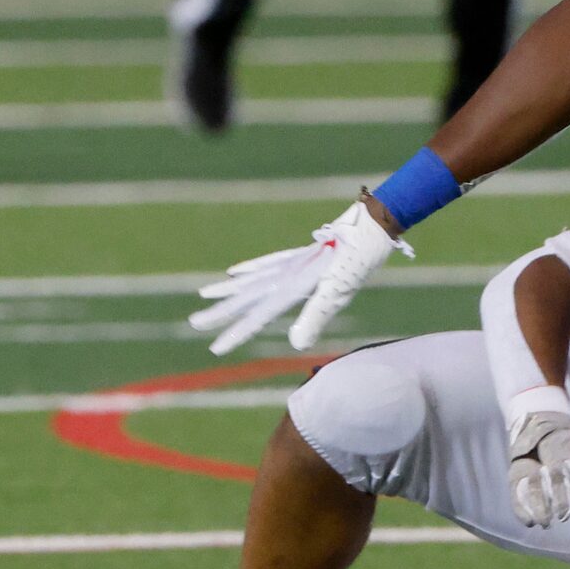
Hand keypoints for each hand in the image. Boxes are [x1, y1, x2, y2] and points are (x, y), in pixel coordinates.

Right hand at [188, 199, 410, 355]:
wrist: (375, 219)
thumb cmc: (361, 256)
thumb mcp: (340, 290)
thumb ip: (316, 315)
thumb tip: (295, 344)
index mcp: (293, 284)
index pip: (258, 315)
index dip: (236, 333)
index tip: (214, 349)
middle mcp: (287, 272)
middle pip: (247, 296)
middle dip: (221, 313)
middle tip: (194, 323)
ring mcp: (294, 261)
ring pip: (252, 279)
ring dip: (229, 291)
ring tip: (205, 295)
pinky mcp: (304, 255)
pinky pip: (268, 263)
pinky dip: (250, 269)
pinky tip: (236, 272)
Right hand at [508, 409, 569, 527]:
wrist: (548, 430)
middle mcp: (557, 454)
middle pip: (558, 475)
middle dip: (561, 496)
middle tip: (565, 517)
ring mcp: (536, 462)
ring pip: (535, 481)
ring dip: (539, 503)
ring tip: (547, 523)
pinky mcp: (519, 473)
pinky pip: (517, 488)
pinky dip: (521, 505)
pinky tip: (530, 523)